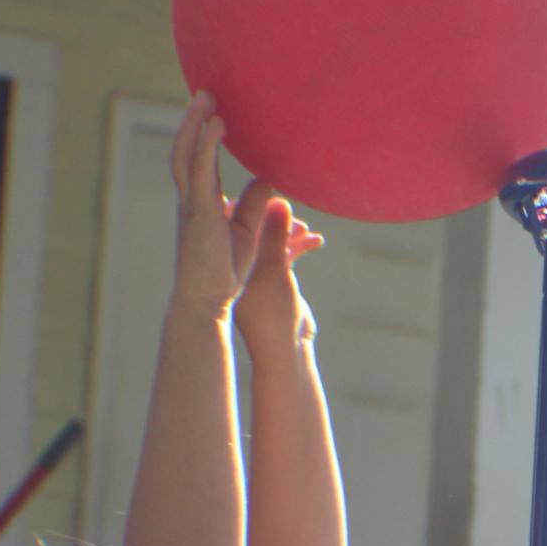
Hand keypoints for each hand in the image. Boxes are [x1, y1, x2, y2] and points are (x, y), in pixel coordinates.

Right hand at [170, 93, 279, 313]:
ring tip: (207, 98)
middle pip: (186, 149)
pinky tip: (217, 125)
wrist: (206, 302)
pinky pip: (199, 172)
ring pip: (186, 154)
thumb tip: (269, 178)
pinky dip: (205, 145)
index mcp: (202, 204)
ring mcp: (191, 205)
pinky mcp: (199, 213)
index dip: (206, 136)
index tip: (214, 111)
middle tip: (205, 92)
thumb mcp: (247, 232)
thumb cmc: (224, 272)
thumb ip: (255, 204)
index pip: (201, 162)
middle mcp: (191, 200)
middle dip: (193, 121)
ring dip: (194, 124)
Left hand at [234, 197, 325, 352]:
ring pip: (272, 239)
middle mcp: (240, 262)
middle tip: (290, 208)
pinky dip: (299, 246)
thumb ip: (275, 235)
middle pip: (255, 226)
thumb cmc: (272, 314)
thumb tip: (278, 200)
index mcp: (230, 259)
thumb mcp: (274, 269)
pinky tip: (316, 241)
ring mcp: (257, 271)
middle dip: (276, 217)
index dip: (251, 204)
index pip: (233, 221)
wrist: (284, 352)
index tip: (267, 193)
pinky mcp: (276, 280)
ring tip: (307, 229)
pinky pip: (286, 254)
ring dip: (292, 232)